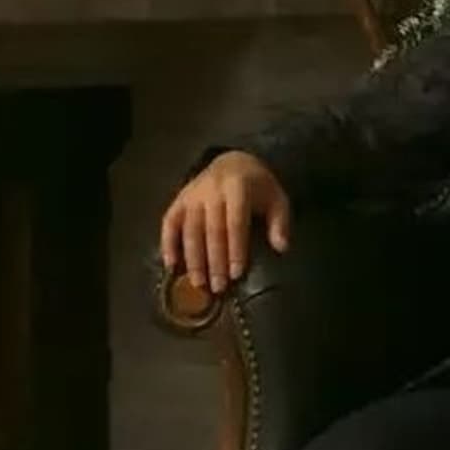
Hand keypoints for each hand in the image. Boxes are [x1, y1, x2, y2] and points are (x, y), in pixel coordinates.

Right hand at [159, 150, 290, 294]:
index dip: (235, 249)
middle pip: (211, 230)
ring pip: (190, 230)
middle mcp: (211, 190)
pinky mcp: (179, 200)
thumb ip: (280, 223)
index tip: (236, 273)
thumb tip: (281, 248)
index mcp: (238, 188)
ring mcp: (192, 195)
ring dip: (192, 258)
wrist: (234, 162)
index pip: (235, 223)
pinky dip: (168, 243)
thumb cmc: (258, 187)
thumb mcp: (277, 199)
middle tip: (217, 287)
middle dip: (214, 261)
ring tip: (198, 283)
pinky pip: (169, 222)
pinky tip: (170, 264)